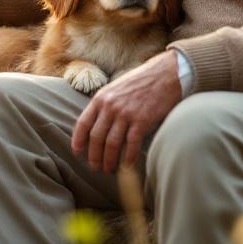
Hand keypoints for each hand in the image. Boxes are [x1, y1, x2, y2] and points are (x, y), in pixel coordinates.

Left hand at [71, 50, 182, 173]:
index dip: (78, 139)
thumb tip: (96, 124)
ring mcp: (126, 114)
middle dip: (94, 155)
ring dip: (109, 160)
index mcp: (101, 98)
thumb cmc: (141, 82)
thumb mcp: (115, 88)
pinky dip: (128, 157)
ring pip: (112, 143)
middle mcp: (110, 106)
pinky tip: (126, 165)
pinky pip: (131, 144)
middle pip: (96, 137)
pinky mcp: (142, 120)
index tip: (77, 151)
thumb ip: (105, 104)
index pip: (83, 123)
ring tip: (109, 169)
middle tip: (95, 167)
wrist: (165, 74)